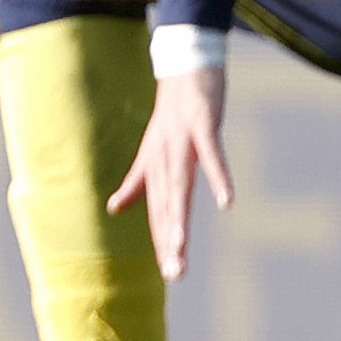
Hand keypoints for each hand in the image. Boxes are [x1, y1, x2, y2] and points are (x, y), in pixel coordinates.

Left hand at [110, 64, 233, 278]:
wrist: (182, 67)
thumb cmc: (171, 113)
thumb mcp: (151, 151)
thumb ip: (135, 183)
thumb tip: (113, 208)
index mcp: (154, 167)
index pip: (158, 211)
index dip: (163, 241)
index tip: (170, 273)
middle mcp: (163, 158)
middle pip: (167, 204)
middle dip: (170, 239)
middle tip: (175, 272)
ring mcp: (182, 141)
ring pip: (180, 185)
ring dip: (181, 216)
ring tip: (182, 247)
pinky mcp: (202, 124)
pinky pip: (212, 155)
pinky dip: (219, 177)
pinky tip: (227, 202)